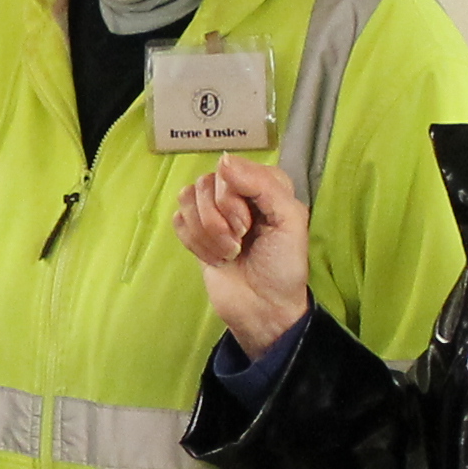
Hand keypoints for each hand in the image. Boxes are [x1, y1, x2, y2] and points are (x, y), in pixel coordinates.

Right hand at [172, 155, 314, 354]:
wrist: (263, 308)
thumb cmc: (283, 265)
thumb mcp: (289, 220)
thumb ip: (263, 184)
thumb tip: (223, 160)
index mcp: (264, 183)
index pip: (231, 168)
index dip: (233, 196)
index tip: (249, 225)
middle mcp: (237, 192)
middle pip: (205, 183)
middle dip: (219, 219)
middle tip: (240, 241)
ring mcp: (213, 211)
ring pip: (187, 198)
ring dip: (207, 233)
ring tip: (229, 252)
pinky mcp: (195, 232)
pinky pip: (178, 219)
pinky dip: (194, 242)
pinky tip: (214, 257)